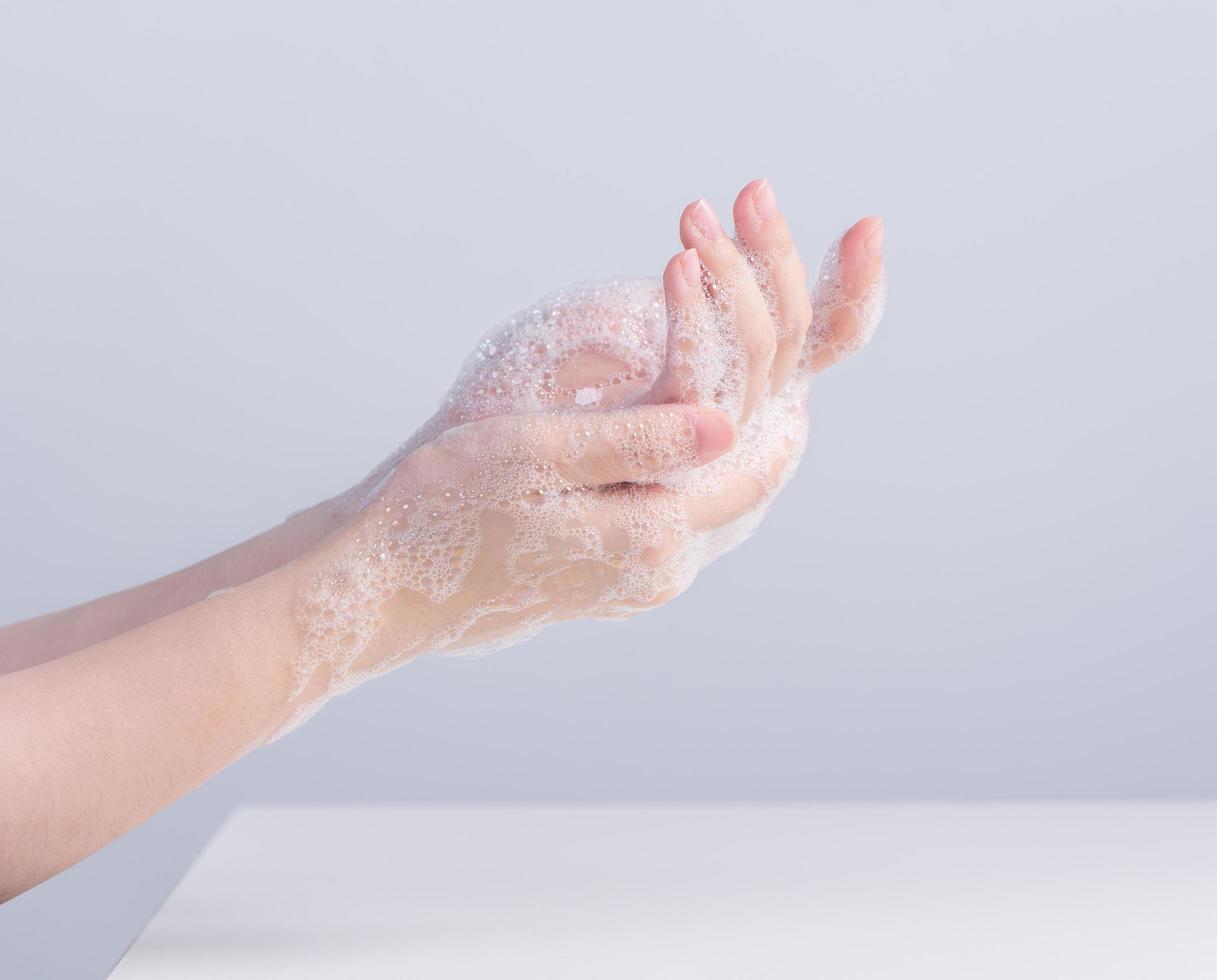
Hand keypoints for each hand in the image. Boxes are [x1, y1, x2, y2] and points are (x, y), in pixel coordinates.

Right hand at [285, 181, 885, 726]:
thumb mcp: (541, 454)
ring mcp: (630, 580)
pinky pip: (671, 515)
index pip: (749, 466)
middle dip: (765, 421)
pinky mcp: (603, 576)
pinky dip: (686, 469)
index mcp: (651, 538)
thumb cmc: (446, 508)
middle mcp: (656, 570)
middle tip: (783, 353)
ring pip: (708, 502)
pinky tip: (681, 434)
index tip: (793, 340)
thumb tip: (726, 425)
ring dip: (727, 446)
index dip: (777, 400)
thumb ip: (638, 440)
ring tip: (740, 380)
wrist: (379, 587)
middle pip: (740, 489)